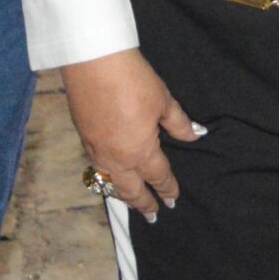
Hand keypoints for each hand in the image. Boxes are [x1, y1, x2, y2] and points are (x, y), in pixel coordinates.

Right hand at [61, 48, 202, 222]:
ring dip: (122, 196)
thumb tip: (195, 135)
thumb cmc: (133, 80)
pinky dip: (105, 179)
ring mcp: (96, 151)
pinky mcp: (83, 139)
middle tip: (153, 216)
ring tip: (131, 202)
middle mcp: (117, 159)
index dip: (167, 189)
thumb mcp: (163, 100)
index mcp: (141, 151)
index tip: (173, 199)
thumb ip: (179, 123)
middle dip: (143, 204)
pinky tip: (108, 176)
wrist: (94, 63)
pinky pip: (96, 169)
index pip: (158, 176)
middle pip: (131, 190)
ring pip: (110, 183)